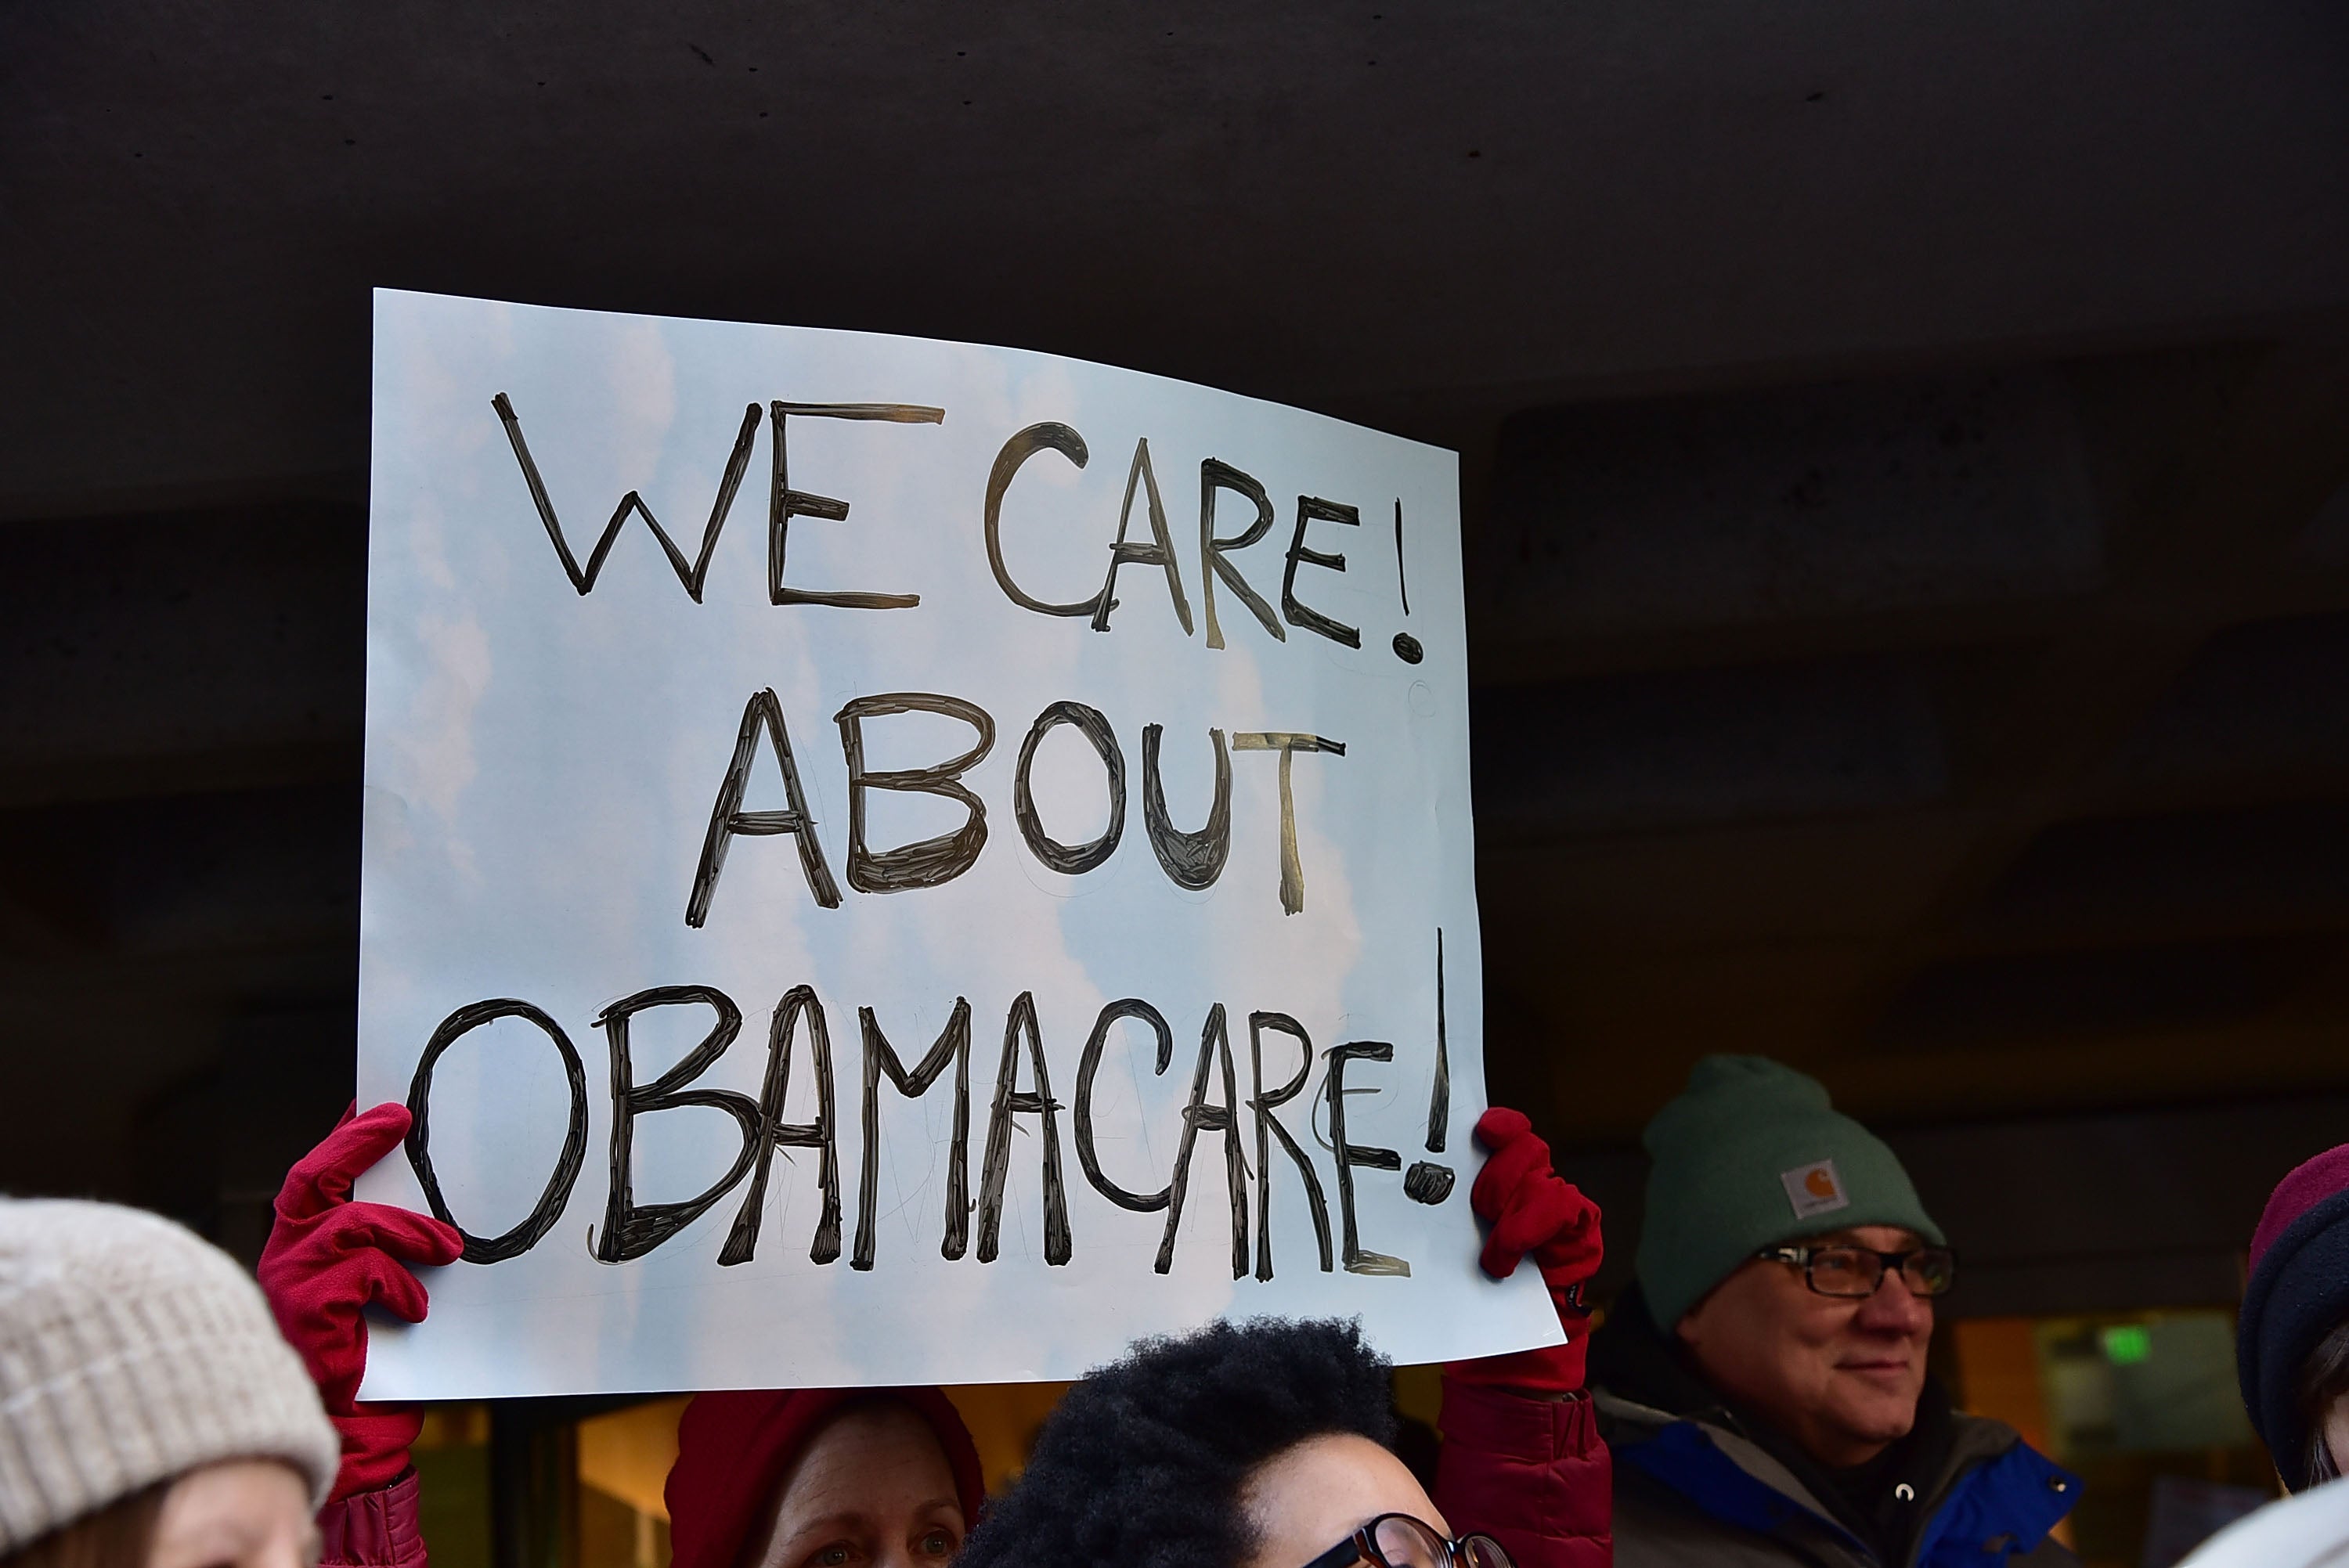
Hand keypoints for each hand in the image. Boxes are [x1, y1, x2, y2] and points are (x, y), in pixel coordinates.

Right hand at [256, 1102, 463, 1500]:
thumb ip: (386, 1243)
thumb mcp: (379, 1283)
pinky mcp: (310, 1310)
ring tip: (449, 1246)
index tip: (376, 1101)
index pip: (315, 1175)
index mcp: (301, 1244)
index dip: (342, 1135)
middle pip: (311, 1178)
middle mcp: (286, 1255)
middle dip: (354, 1142)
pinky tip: (416, 1306)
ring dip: (410, 1230)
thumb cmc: (371, 1352)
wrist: (353, 1423)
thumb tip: (433, 1200)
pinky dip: (400, 1284)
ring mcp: (291, 1281)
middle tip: (400, 1118)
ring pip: (353, 1224)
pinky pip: (364, 1273)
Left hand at [1446, 1106, 1602, 1392]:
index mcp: (1497, 1178)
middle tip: (1477, 1209)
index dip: (1498, 1123)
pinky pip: (1564, 1208)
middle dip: (1496, 1173)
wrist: (1510, 1355)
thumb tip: (1402, 1189)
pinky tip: (1509, 1258)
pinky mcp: (1580, 1229)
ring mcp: (1559, 1204)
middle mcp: (1532, 1183)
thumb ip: (1443, 1215)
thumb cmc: (1473, 1294)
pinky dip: (1530, 1229)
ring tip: (1492, 1251)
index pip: (1504, 1132)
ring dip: (1512, 1206)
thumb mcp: (1449, 1248)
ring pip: (1541, 1176)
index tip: (1480, 1127)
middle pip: (1524, 1147)